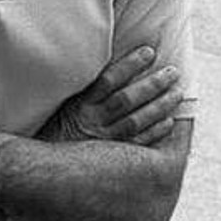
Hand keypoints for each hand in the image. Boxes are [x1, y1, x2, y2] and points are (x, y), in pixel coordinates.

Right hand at [38, 46, 182, 145]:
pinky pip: (138, 144)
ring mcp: (103, 141)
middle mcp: (92, 121)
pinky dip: (155, 132)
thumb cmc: (54, 127)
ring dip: (160, 107)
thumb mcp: (62, 102)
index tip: (148, 52)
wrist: (45, 168)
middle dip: (152, 85)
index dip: (130, 65)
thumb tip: (98, 57)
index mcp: (79, 104)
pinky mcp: (112, 158)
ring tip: (176, 93)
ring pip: (136, 122)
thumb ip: (81, 86)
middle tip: (171, 72)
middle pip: (127, 100)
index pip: (109, 80)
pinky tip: (168, 122)